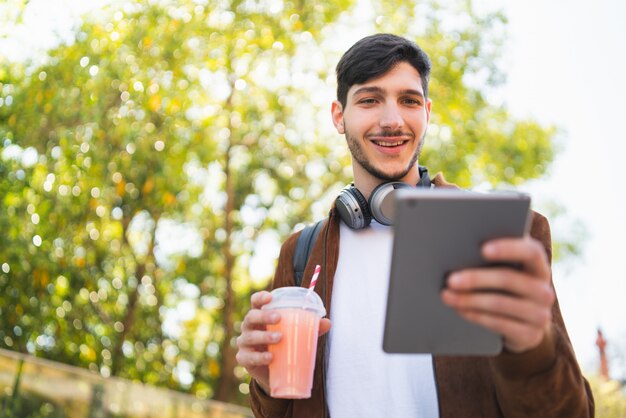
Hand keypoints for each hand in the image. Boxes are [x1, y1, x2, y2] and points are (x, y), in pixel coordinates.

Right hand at [236, 291, 330, 393]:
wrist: (273, 371)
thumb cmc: (283, 345)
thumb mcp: (296, 334)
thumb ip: (310, 327)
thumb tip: (327, 322)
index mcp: (261, 316)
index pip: (255, 302)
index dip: (260, 298)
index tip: (270, 298)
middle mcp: (250, 327)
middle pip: (251, 316)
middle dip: (264, 316)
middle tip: (278, 318)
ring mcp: (245, 343)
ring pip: (250, 336)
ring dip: (264, 336)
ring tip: (280, 338)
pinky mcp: (244, 358)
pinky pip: (248, 357)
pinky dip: (259, 357)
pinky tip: (270, 357)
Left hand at [441, 236, 554, 352]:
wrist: (520, 324)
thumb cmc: (504, 287)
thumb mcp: (503, 270)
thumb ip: (491, 258)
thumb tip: (458, 247)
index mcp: (538, 267)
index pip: (531, 252)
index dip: (508, 249)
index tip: (482, 249)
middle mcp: (544, 290)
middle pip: (509, 279)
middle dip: (476, 278)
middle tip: (451, 279)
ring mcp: (540, 315)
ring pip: (500, 303)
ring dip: (470, 299)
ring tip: (447, 295)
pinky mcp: (530, 335)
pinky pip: (499, 323)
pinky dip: (476, 315)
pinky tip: (460, 310)